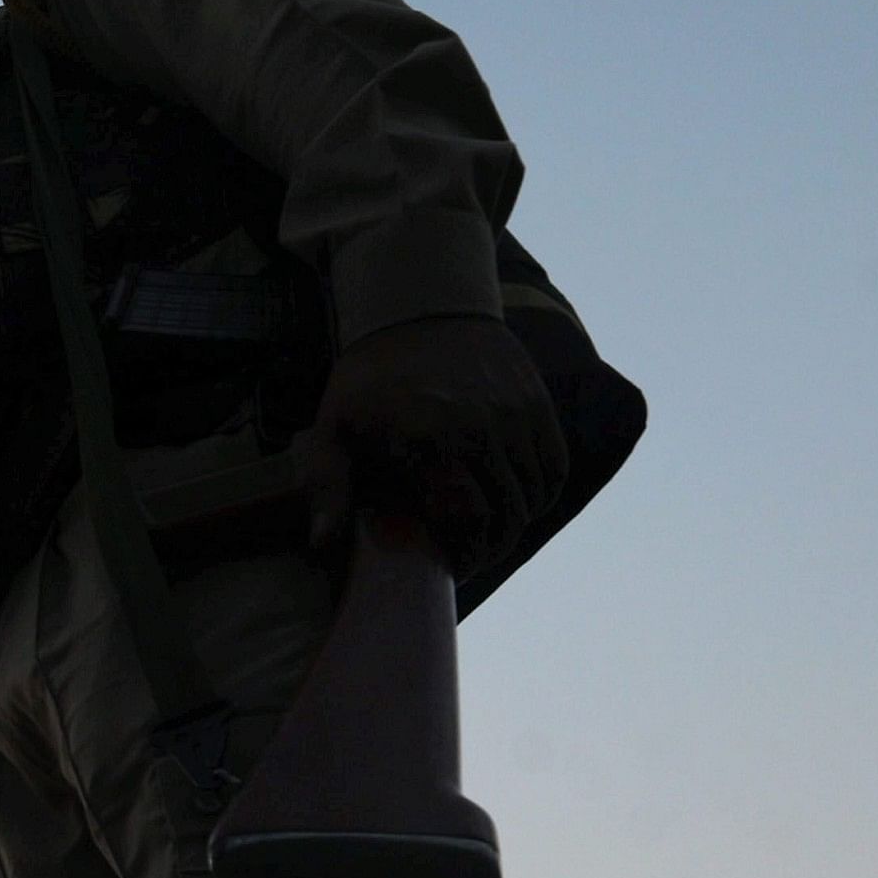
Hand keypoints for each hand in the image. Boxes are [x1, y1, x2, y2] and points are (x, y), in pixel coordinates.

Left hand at [310, 312, 563, 576]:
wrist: (419, 306)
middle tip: (472, 559)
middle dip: (491, 548)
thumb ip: (328, 485)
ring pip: (535, 494)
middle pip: (507, 514)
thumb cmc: (369, 376)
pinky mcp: (536, 403)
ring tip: (491, 534)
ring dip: (517, 523)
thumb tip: (322, 541)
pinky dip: (543, 492)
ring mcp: (515, 414)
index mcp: (430, 441)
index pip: (468, 521)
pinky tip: (519, 502)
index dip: (466, 556)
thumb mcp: (332, 427)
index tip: (451, 571)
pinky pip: (556, 464)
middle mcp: (482, 429)